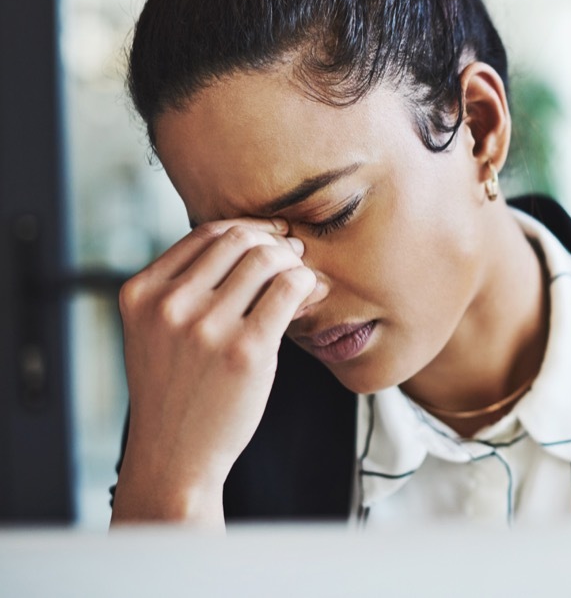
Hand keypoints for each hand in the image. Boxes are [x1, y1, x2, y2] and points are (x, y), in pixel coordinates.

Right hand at [111, 218, 317, 526]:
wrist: (174, 456)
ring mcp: (206, 327)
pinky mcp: (246, 350)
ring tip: (302, 280)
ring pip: (267, 259)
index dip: (249, 231)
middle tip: (294, 259)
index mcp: (141, 293)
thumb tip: (263, 243)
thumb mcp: (157, 332)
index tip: (271, 243)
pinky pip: (289, 289)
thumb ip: (189, 287)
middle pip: (240, 239)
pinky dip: (307, 283)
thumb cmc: (176, 391)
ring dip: (293, 263)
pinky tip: (311, 295)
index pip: (207, 233)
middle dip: (274, 244)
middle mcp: (169, 305)